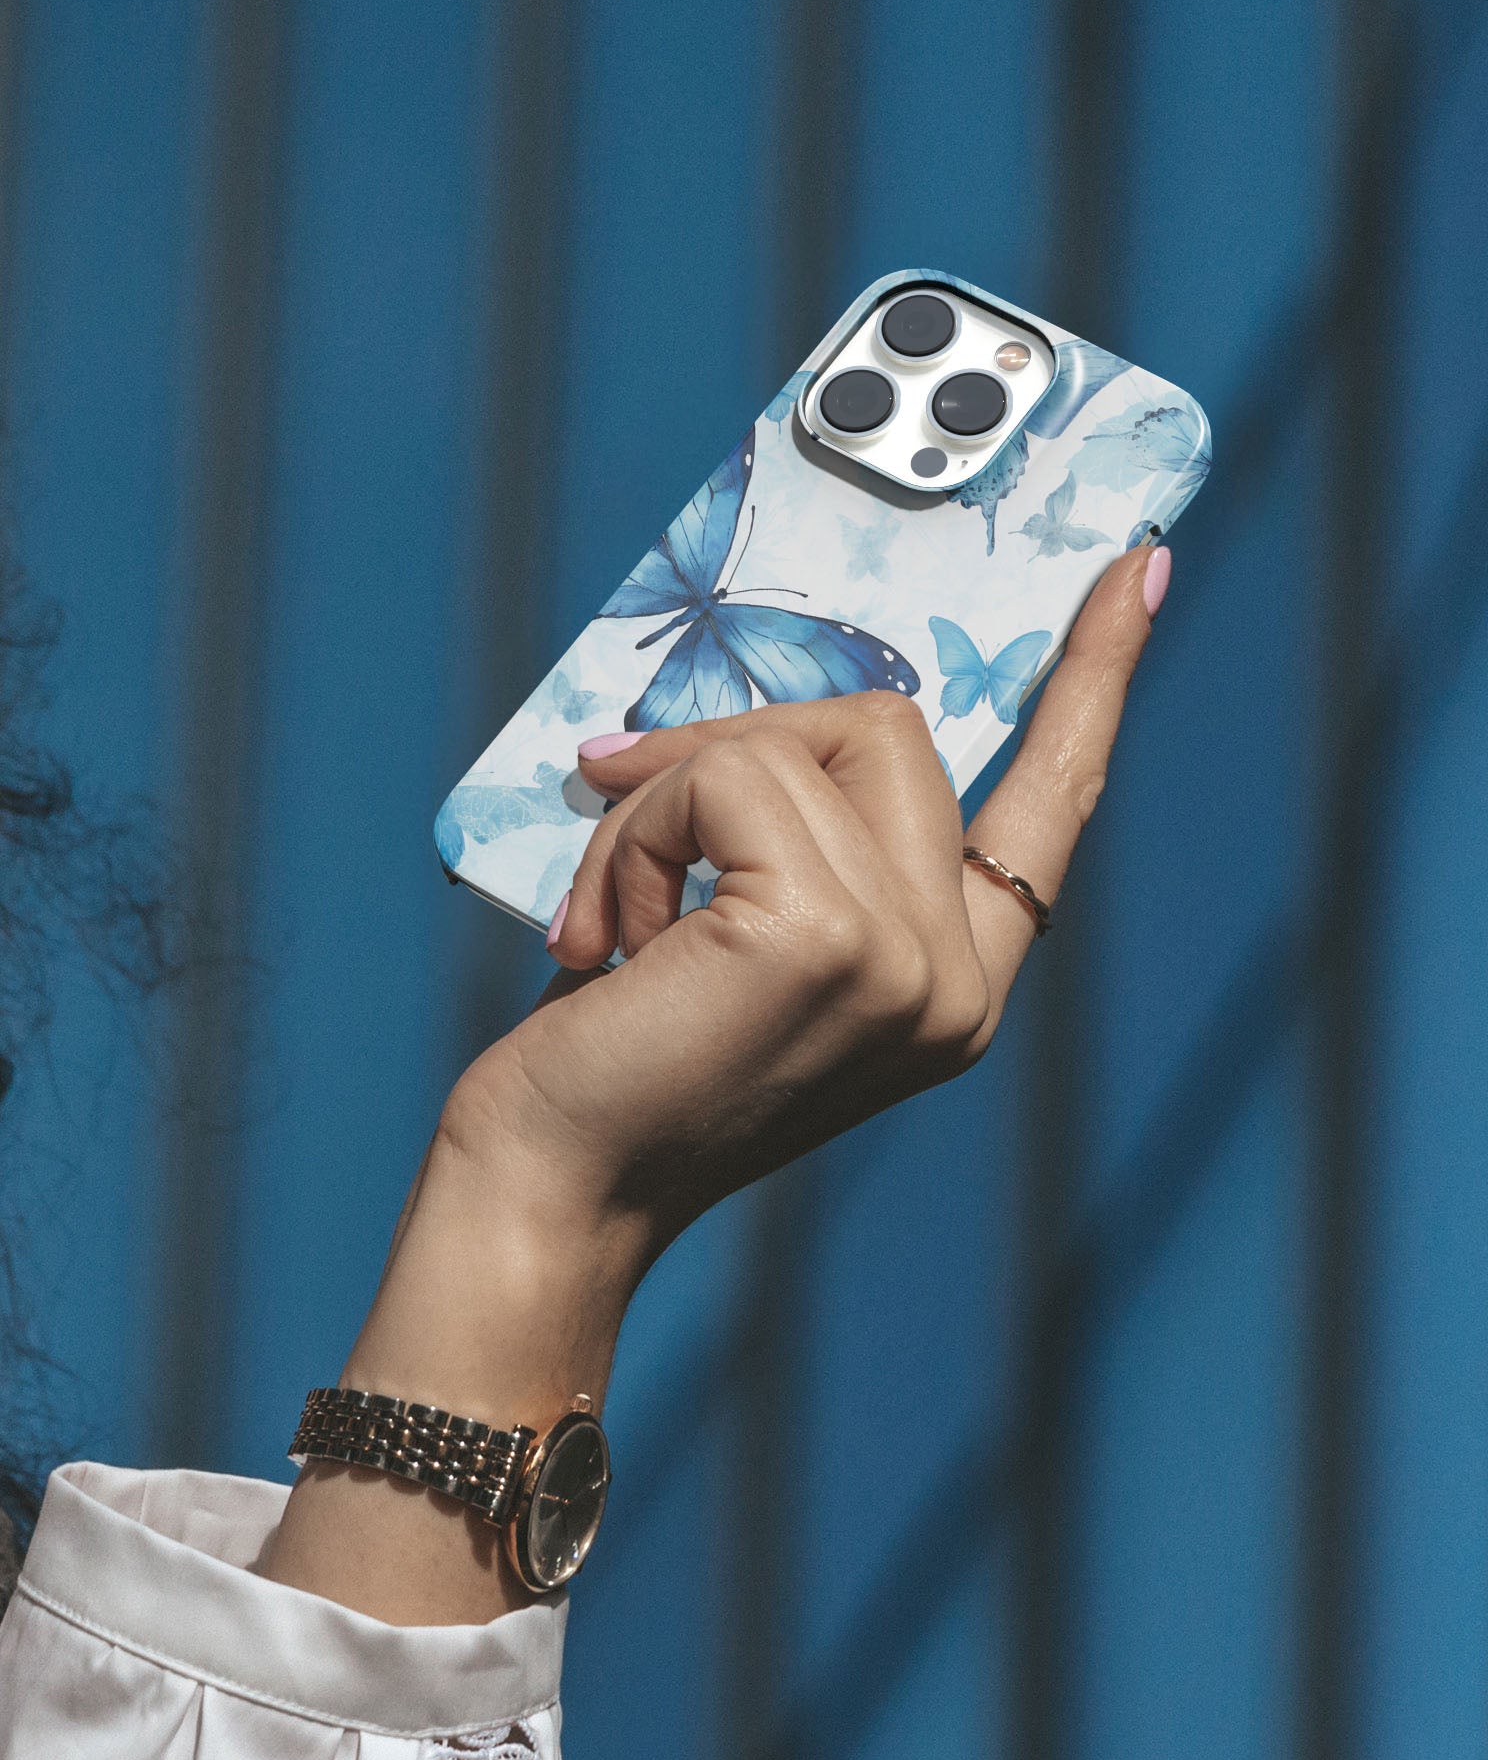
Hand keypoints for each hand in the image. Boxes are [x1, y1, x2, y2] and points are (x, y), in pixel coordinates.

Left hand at [265, 545, 1168, 1624]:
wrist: (550, 1191)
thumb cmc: (624, 1056)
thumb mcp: (741, 925)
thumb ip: (799, 830)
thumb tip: (775, 706)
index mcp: (954, 976)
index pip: (1053, 802)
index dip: (1095, 678)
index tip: (1141, 568)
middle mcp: (959, 978)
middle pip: (885, 725)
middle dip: (734, 748)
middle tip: (630, 823)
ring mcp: (910, 960)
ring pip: (796, 738)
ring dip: (663, 798)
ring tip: (613, 920)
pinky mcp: (831, 939)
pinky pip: (727, 777)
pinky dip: (637, 828)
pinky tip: (607, 940)